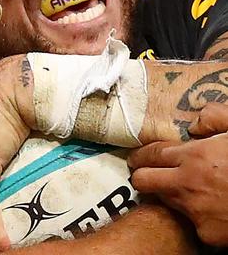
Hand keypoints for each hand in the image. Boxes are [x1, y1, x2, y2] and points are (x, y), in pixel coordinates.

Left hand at [129, 104, 227, 246]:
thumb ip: (216, 118)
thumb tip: (195, 123)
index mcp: (195, 156)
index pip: (150, 154)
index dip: (140, 155)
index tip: (137, 157)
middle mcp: (187, 184)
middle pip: (142, 181)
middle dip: (142, 175)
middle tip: (147, 173)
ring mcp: (195, 211)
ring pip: (165, 201)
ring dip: (170, 194)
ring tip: (188, 189)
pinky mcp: (206, 234)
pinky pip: (191, 222)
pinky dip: (197, 216)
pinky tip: (212, 208)